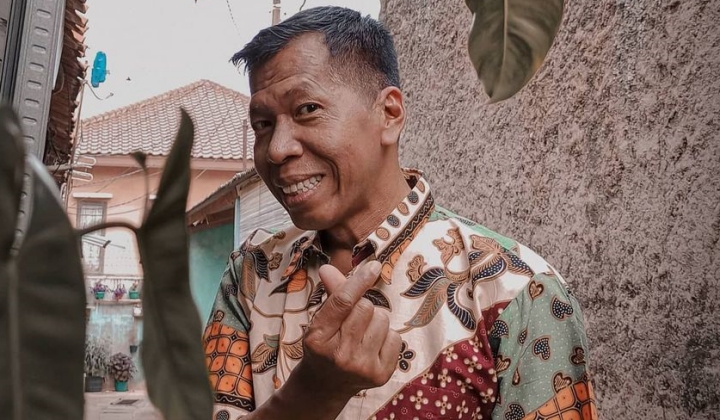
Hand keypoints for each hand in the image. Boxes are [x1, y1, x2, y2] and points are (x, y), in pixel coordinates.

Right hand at [298, 261, 401, 398]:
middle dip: (363, 307)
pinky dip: (386, 337)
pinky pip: (395, 337)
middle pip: (366, 307)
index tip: (373, 265)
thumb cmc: (324, 345)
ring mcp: (361, 367)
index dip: (359, 281)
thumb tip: (328, 268)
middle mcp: (339, 355)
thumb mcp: (321, 321)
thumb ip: (331, 294)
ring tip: (362, 335)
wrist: (324, 387)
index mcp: (318, 338)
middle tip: (353, 322)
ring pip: (383, 319)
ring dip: (375, 321)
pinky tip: (372, 347)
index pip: (343, 302)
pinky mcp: (380, 375)